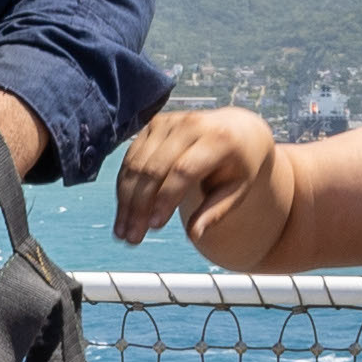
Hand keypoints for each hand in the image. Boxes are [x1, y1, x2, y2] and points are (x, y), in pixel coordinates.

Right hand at [111, 104, 277, 244]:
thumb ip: (215, 212)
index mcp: (218, 138)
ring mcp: (168, 122)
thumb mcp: (237, 190)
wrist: (235, 130)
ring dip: (126, 201)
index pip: (184, 170)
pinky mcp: (152, 125)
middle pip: (155, 168)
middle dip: (140, 206)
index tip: (155, 226)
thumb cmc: (238, 166)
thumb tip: (194, 236)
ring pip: (137, 165)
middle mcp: (190, 125)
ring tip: (123, 232)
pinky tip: (123, 213)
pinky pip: (131, 159)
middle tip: (133, 238)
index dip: (166, 198)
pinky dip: (124, 187)